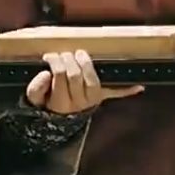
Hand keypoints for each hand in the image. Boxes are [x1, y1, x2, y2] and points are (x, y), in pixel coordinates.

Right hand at [24, 50, 143, 114]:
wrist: (58, 121)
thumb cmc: (46, 103)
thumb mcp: (34, 99)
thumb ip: (36, 87)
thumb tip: (47, 74)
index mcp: (59, 102)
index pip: (60, 75)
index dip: (55, 61)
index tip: (49, 56)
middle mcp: (78, 103)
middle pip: (75, 75)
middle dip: (68, 59)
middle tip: (63, 53)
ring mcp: (91, 101)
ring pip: (92, 80)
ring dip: (86, 64)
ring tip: (80, 54)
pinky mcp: (101, 98)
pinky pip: (114, 94)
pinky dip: (126, 91)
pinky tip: (139, 88)